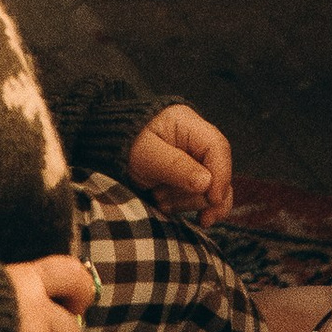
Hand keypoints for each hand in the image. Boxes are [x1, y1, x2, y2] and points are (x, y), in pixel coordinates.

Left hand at [130, 102, 234, 221]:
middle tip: (162, 198)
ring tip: (158, 197)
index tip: (213, 200)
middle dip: (194, 194)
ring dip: (186, 202)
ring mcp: (197, 161)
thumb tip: (207, 183)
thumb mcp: (146, 154)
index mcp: (189, 125)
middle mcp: (198, 142)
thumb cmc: (127, 145)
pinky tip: (167, 206)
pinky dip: (186, 206)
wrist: (110, 151)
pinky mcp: (191, 179)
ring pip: (211, 190)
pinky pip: (201, 198)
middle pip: (217, 173)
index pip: (218, 148)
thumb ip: (175, 166)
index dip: (221, 175)